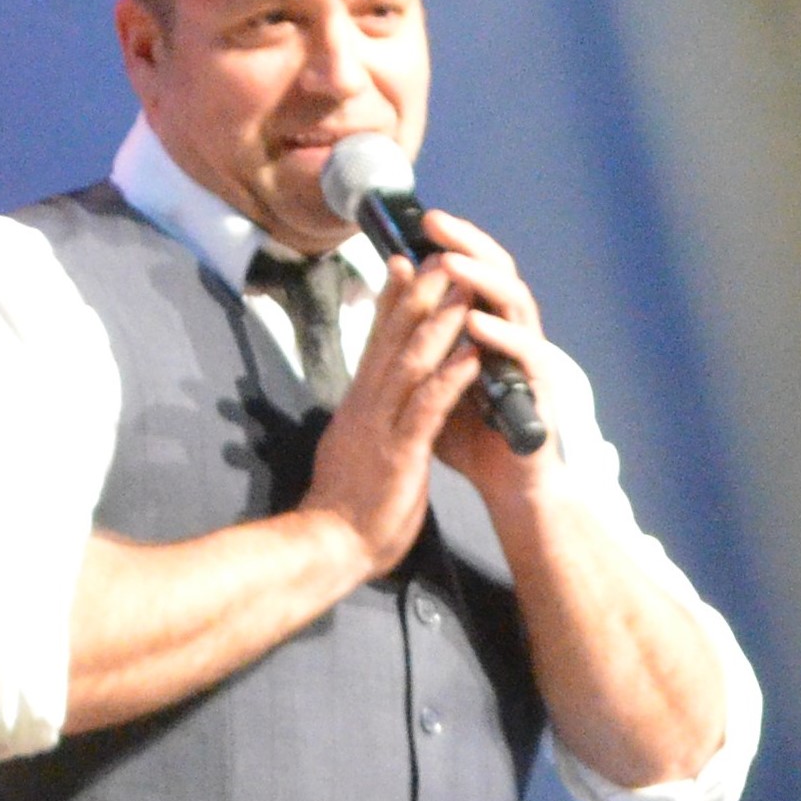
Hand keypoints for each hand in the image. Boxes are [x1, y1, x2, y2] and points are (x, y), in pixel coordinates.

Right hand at [297, 250, 481, 576]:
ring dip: (440, 323)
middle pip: (393, 338)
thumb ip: (366, 415)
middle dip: (420, 294)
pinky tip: (472, 355)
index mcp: (360, 403)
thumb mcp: (355, 445)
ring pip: (411, 362)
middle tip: (442, 254)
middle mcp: (367, 404)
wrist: (328, 545)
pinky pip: (428, 407)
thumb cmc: (347, 502)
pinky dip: (451, 377)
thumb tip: (370, 397)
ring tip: (463, 288)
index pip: (376, 340)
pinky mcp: (399, 452)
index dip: (393, 299)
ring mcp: (382, 426)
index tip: (408, 262)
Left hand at [421, 210, 564, 491]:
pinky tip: (477, 322)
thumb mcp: (430, 381)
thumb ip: (417, 341)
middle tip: (434, 221)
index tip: (418, 220)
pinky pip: (527, 354)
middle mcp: (513, 333)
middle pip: (496, 273)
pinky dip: (501, 336)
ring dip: (483, 280)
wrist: (506, 487)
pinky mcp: (541, 389)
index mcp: (487, 328)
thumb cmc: (470, 435)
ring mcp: (531, 357)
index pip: (471, 273)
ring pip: (516, 303)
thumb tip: (390, 296)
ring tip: (451, 261)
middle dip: (466, 244)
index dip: (448, 244)